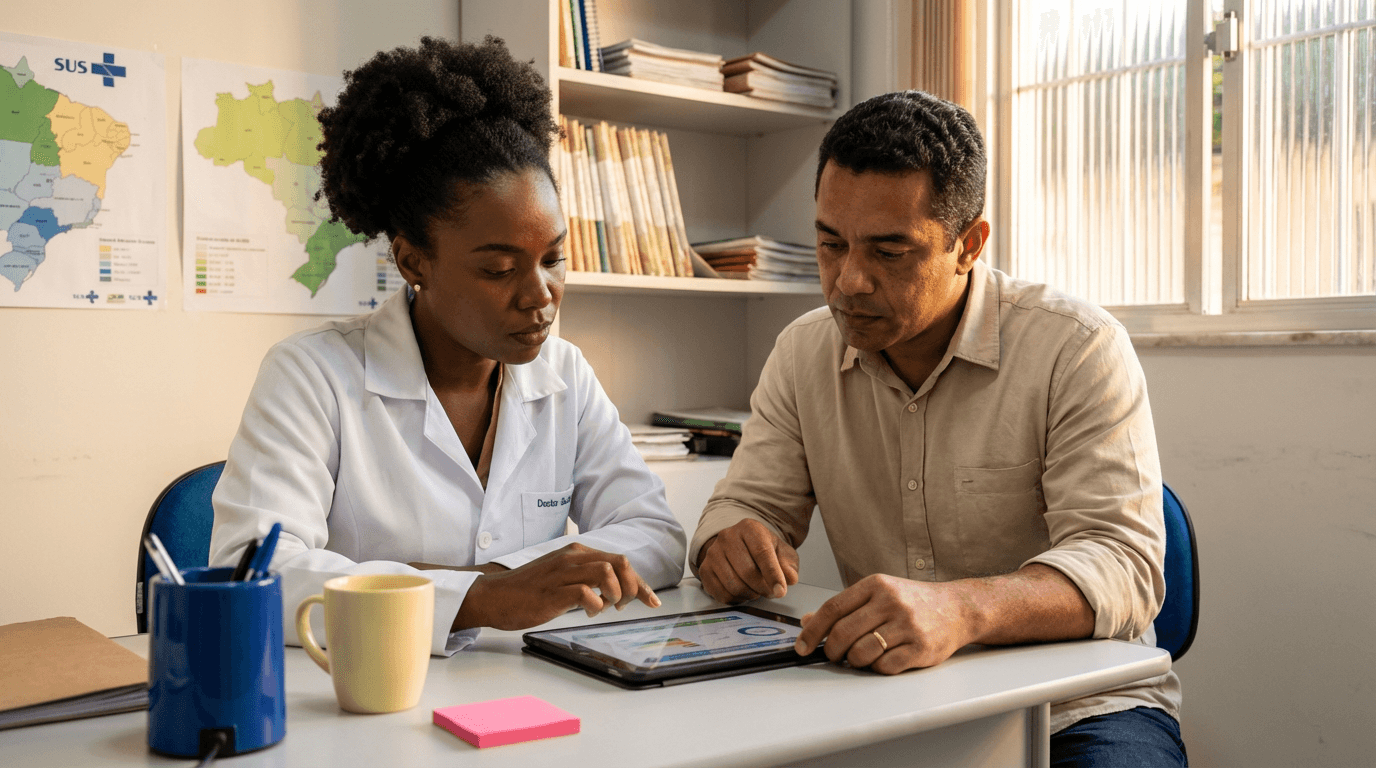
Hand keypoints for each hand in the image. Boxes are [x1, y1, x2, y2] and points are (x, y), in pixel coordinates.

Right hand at [452, 543, 660, 631]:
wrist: (494, 596)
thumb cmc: (528, 591)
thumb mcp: (562, 577)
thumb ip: (586, 579)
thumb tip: (614, 593)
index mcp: (576, 553)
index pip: (619, 561)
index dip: (639, 582)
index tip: (651, 600)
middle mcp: (572, 558)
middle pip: (619, 564)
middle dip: (634, 586)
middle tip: (630, 605)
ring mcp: (562, 573)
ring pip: (606, 574)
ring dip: (616, 594)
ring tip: (607, 607)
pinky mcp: (553, 592)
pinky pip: (586, 594)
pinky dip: (596, 605)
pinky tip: (590, 613)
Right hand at [697, 519, 799, 603]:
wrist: (739, 547)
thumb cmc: (762, 550)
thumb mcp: (782, 553)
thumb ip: (788, 565)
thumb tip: (789, 578)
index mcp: (749, 528)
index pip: (761, 552)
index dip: (772, 574)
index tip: (781, 591)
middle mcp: (727, 537)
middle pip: (747, 572)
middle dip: (763, 588)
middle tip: (771, 592)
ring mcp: (713, 553)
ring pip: (734, 585)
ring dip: (751, 594)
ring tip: (757, 589)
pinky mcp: (704, 570)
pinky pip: (722, 594)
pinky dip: (737, 599)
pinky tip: (744, 591)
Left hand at [793, 574, 973, 673]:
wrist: (958, 608)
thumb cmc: (914, 601)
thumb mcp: (879, 593)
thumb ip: (845, 606)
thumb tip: (808, 620)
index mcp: (876, 585)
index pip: (833, 608)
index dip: (813, 631)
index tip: (802, 646)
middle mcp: (891, 602)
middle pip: (844, 633)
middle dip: (832, 650)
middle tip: (833, 655)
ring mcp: (907, 625)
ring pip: (862, 653)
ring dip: (854, 661)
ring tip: (861, 656)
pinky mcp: (921, 648)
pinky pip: (885, 667)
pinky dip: (877, 668)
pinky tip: (882, 659)